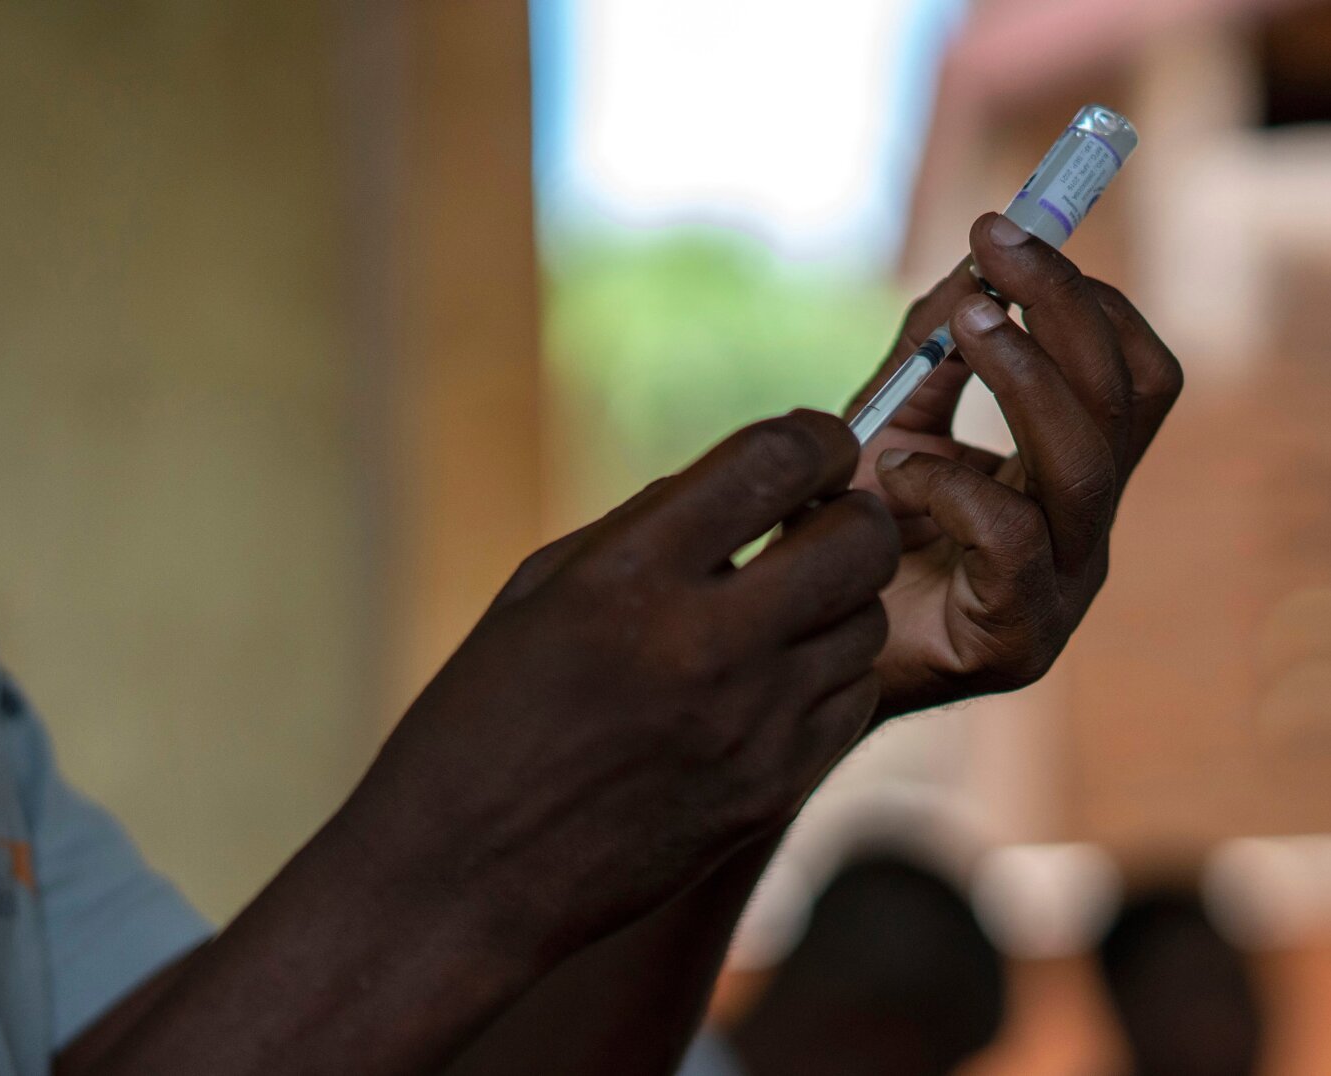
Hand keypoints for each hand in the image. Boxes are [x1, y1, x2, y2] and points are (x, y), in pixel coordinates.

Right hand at [343, 410, 899, 956]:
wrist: (463, 878)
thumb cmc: (484, 718)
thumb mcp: (541, 591)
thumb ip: (649, 525)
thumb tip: (753, 479)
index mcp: (629, 575)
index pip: (779, 459)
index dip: (818, 438)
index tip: (816, 447)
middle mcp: (703, 643)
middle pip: (859, 538)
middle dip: (850, 514)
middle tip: (815, 525)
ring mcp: (750, 724)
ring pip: (867, 620)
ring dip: (837, 601)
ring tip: (781, 611)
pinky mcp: (773, 789)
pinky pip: (855, 699)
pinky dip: (830, 675)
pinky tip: (776, 678)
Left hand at [849, 212, 1182, 718]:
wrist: (799, 660)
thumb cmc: (853, 545)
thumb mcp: (894, 426)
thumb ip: (933, 354)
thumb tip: (973, 259)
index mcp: (1075, 477)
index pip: (1135, 375)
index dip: (1089, 298)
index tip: (1011, 232)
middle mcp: (1086, 530)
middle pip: (1126, 402)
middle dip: (1063, 308)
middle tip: (995, 246)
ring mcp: (1062, 589)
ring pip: (1086, 466)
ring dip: (1024, 375)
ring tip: (963, 321)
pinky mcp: (1017, 638)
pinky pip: (1013, 539)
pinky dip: (953, 485)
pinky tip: (898, 475)